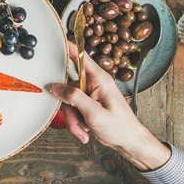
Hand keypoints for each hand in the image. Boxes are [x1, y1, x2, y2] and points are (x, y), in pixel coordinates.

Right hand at [48, 42, 170, 171]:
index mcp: (100, 79)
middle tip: (76, 121)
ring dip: (73, 119)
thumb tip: (56, 88)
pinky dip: (76, 122)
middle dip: (69, 107)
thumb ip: (74, 98)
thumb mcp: (95, 113)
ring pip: (69, 101)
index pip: (80, 56)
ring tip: (83, 129)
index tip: (55, 42)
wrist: (128, 141)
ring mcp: (90, 94)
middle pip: (68, 87)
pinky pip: (73, 109)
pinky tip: (84, 130)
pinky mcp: (87, 104)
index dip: (67, 47)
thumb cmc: (121, 127)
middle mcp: (94, 84)